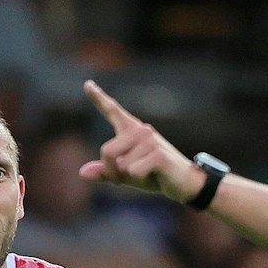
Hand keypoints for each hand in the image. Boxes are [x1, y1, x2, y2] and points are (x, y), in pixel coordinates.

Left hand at [79, 80, 206, 203]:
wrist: (184, 184)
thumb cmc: (154, 176)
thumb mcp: (125, 175)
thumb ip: (105, 172)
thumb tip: (82, 172)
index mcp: (131, 130)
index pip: (112, 110)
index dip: (98, 98)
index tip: (88, 84)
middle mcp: (140, 130)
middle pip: (107, 151)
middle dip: (111, 171)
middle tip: (124, 180)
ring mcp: (150, 140)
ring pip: (120, 164)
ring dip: (127, 178)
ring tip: (144, 176)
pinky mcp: (158, 153)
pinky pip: (133, 171)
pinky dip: (139, 180)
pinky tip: (154, 176)